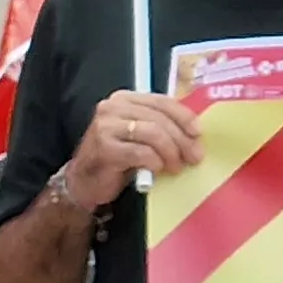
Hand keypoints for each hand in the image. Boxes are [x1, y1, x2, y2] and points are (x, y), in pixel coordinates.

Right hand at [61, 91, 207, 207]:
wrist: (84, 183)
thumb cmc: (116, 160)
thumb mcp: (140, 137)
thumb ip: (159, 127)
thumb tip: (194, 134)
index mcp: (124, 99)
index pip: (161, 101)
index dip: (184, 117)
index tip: (198, 133)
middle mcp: (112, 107)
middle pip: (159, 118)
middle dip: (182, 139)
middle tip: (194, 157)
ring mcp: (106, 126)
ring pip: (153, 133)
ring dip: (171, 152)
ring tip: (176, 167)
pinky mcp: (104, 147)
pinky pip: (141, 152)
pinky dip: (155, 162)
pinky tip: (157, 170)